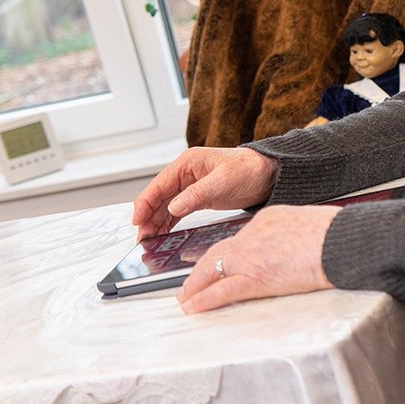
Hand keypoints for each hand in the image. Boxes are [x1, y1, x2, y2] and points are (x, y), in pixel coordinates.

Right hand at [131, 146, 277, 238]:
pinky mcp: (198, 197)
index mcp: (187, 163)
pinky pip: (177, 211)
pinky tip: (162, 234)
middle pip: (159, 197)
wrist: (268, 173)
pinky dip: (168, 222)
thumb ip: (196, 194)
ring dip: (156, 222)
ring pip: (166, 206)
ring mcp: (191, 186)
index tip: (137, 219)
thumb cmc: (248, 169)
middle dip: (148, 217)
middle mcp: (185, 173)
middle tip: (141, 238)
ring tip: (148, 240)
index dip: (145, 202)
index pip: (159, 185)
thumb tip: (173, 207)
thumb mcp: (221, 182)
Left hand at [177, 204, 339, 312]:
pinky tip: (194, 307)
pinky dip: (204, 299)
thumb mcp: (304, 222)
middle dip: (200, 270)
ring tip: (185, 299)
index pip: (239, 239)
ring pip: (212, 271)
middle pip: (217, 253)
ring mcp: (252, 257)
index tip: (219, 265)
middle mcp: (252, 235)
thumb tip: (285, 249)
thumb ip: (287, 235)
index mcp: (266, 219)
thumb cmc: (333, 233)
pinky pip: (223, 290)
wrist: (339, 240)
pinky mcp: (257, 279)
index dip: (226, 255)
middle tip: (189, 283)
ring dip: (195, 286)